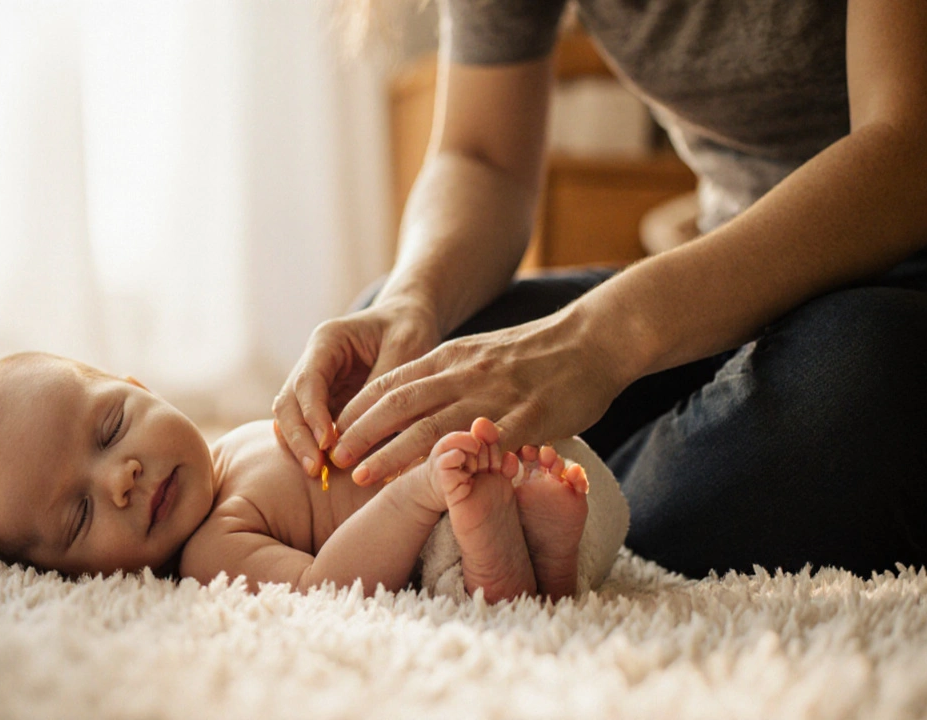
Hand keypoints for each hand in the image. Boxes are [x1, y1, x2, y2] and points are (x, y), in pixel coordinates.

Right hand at [272, 298, 440, 476]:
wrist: (408, 320)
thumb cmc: (409, 329)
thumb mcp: (405, 348)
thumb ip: (384, 385)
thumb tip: (369, 427)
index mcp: (328, 340)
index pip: (308, 380)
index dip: (312, 413)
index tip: (326, 443)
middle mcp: (313, 361)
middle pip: (289, 401)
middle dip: (299, 436)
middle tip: (315, 469)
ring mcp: (315, 382)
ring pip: (291, 416)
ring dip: (301, 445)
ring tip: (318, 473)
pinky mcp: (324, 400)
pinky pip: (309, 425)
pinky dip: (312, 445)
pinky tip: (322, 468)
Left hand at [328, 308, 632, 485]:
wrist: (596, 339)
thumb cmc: (540, 354)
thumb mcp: (482, 355)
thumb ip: (449, 378)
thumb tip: (414, 411)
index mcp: (452, 356)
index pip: (391, 382)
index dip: (357, 410)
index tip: (330, 434)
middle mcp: (465, 372)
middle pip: (399, 403)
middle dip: (360, 432)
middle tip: (331, 459)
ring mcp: (495, 394)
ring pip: (431, 425)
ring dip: (391, 453)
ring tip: (361, 477)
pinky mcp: (527, 417)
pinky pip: (485, 443)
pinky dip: (455, 463)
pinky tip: (433, 484)